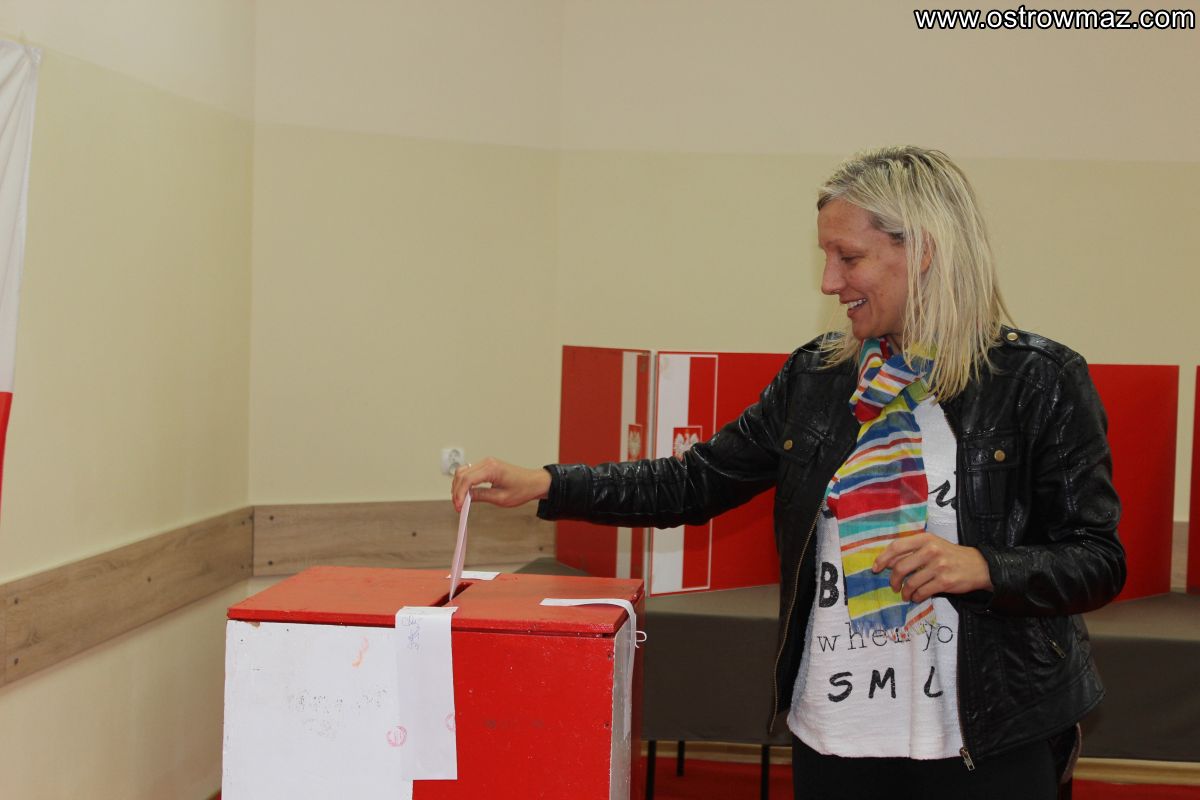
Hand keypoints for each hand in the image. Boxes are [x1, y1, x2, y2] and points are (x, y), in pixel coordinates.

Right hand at [450, 457, 550, 511]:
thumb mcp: (500, 498)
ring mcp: (486, 463)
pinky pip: (469, 472)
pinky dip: (464, 482)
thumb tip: (465, 498)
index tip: (459, 507)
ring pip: (462, 472)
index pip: (467, 479)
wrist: (533, 482)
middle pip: (461, 474)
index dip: (459, 494)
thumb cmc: (522, 489)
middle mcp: (487, 462)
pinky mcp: (486, 466)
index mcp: (491, 469)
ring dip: (458, 486)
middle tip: (458, 506)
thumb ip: (481, 496)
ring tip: (460, 501)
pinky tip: (465, 493)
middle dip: (456, 491)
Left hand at [872, 532, 992, 602]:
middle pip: (900, 567)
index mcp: (925, 538)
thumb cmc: (950, 555)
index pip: (897, 546)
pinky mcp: (945, 582)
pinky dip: (916, 597)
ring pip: (910, 582)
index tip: (875, 568)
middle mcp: (931, 550)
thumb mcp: (932, 545)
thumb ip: (911, 551)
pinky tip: (917, 597)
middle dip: (893, 580)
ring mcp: (939, 566)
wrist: (979, 566)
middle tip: (893, 586)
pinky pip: (922, 592)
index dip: (883, 558)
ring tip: (906, 594)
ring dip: (905, 592)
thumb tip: (887, 563)